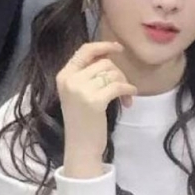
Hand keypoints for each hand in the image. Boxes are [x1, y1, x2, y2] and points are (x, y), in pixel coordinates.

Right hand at [56, 40, 137, 159]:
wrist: (80, 148)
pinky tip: (130, 99)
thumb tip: (109, 56)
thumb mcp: (78, 94)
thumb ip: (88, 75)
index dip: (103, 46)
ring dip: (124, 84)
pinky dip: (128, 90)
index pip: (85, 50)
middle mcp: (70, 79)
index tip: (118, 49)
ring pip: (112, 73)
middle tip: (124, 89)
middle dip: (119, 74)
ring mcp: (81, 90)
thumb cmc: (82, 122)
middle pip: (103, 63)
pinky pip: (117, 86)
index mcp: (64, 75)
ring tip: (126, 99)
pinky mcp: (94, 101)